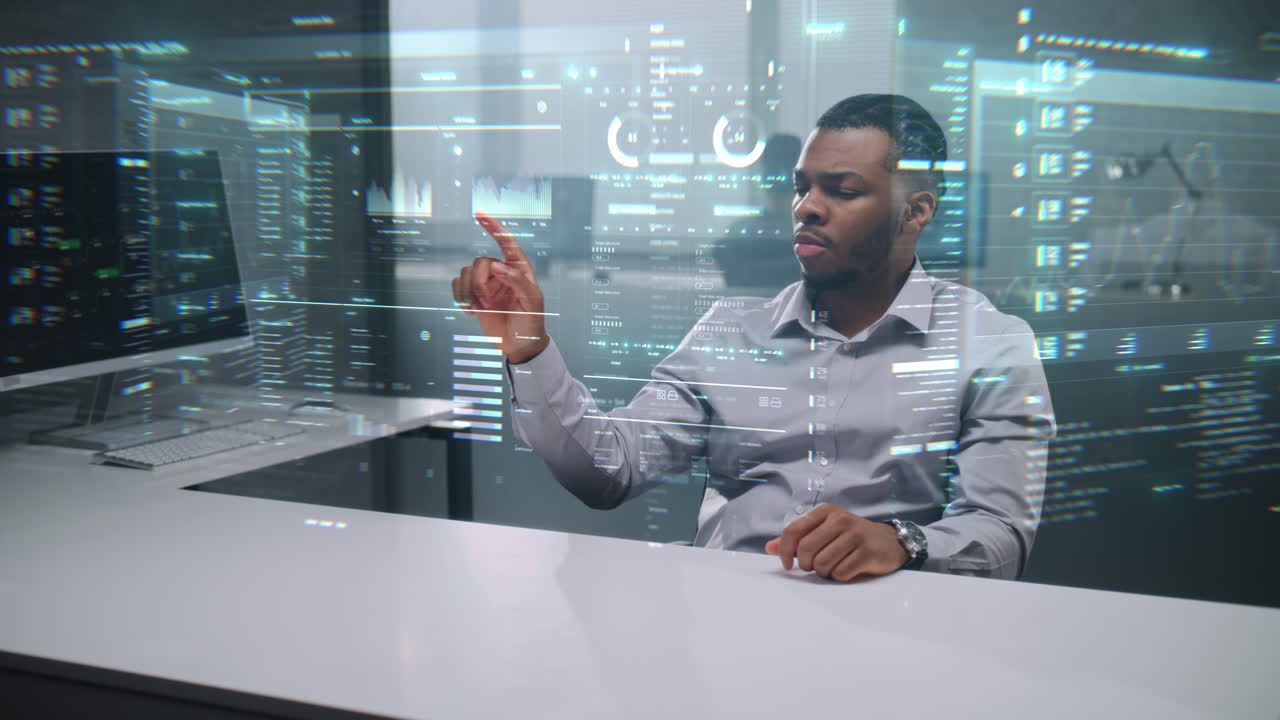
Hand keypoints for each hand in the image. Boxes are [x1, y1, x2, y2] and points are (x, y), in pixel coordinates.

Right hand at [451, 213, 549, 363]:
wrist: (519, 345)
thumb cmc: (531, 322)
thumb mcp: (532, 301)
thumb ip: (517, 280)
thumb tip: (497, 266)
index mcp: (519, 268)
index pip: (506, 242)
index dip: (493, 227)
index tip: (479, 214)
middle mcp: (501, 271)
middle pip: (479, 263)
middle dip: (479, 284)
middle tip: (487, 302)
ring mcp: (487, 283)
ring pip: (465, 273)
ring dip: (469, 293)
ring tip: (480, 309)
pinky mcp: (475, 295)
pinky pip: (458, 285)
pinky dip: (460, 298)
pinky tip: (471, 311)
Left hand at [765, 504, 907, 581]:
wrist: (889, 542)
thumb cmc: (850, 537)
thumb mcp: (823, 531)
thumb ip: (797, 538)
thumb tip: (770, 548)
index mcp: (825, 511)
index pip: (792, 530)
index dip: (785, 551)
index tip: (787, 565)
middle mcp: (840, 519)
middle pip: (806, 550)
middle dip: (807, 564)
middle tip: (816, 566)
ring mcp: (855, 535)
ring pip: (822, 564)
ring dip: (824, 572)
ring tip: (833, 566)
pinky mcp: (867, 552)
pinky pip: (841, 573)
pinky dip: (840, 576)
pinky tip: (847, 569)